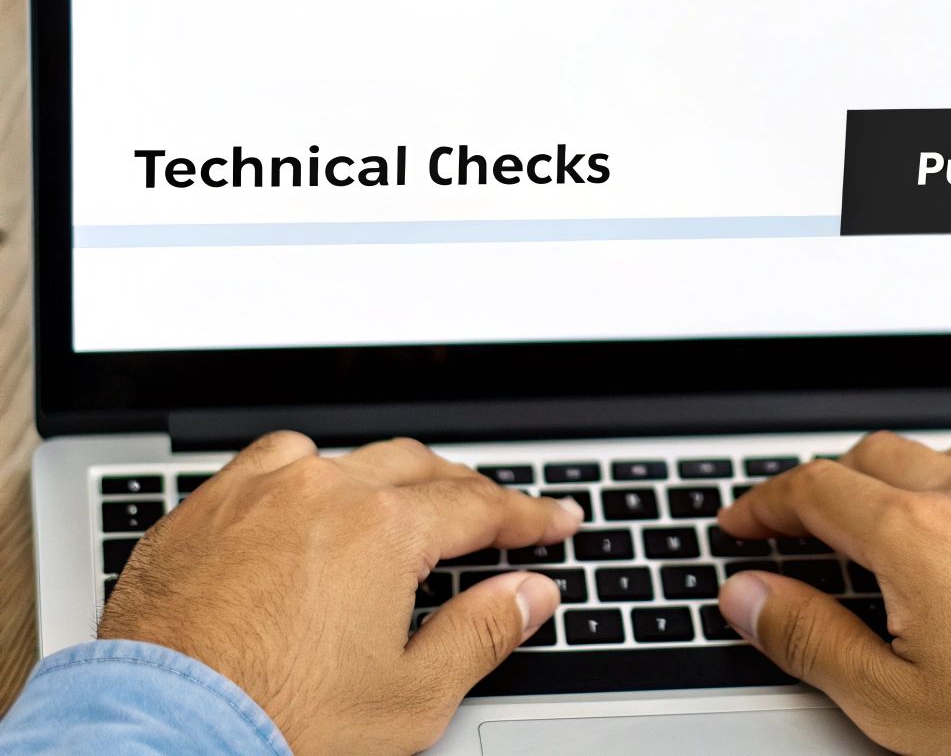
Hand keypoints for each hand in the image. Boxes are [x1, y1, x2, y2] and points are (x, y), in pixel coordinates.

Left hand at [99, 432, 583, 755]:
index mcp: (383, 529)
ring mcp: (254, 495)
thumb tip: (530, 593)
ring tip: (406, 503)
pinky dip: (305, 476)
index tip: (555, 520)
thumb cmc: (278, 725)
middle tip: (496, 517)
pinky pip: (268, 466)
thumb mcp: (411, 696)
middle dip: (465, 491)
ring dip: (385, 477)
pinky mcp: (200, 513)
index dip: (527, 515)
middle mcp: (320, 492)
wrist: (159, 736)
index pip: (479, 506)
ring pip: (342, 458)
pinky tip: (308, 499)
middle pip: (417, 469)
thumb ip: (482, 632)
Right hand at [715, 430, 950, 755]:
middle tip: (807, 517)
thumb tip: (749, 598)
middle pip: (879, 455)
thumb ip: (808, 639)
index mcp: (915, 537)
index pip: (817, 490)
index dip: (767, 502)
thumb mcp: (889, 698)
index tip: (746, 522)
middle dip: (831, 481)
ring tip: (898, 500)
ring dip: (915, 465)